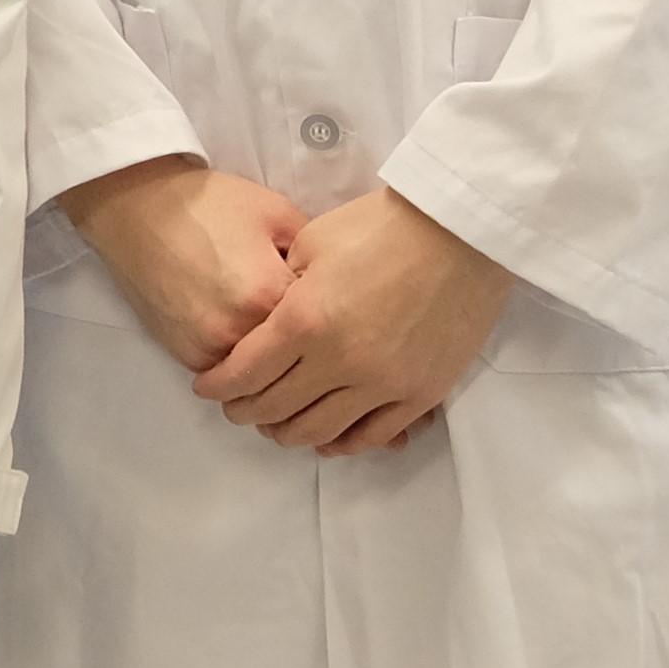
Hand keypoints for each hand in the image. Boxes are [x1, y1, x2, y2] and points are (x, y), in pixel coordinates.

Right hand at [59, 154, 307, 377]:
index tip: (331, 299)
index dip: (331, 310)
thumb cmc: (209, 204)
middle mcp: (239, 331)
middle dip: (304, 341)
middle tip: (308, 320)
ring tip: (274, 327)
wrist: (138, 208)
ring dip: (273, 359)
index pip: (323, 324)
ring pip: (262, 375)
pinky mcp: (185, 355)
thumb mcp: (275, 211)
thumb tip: (334, 283)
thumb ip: (314, 253)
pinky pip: (229, 372)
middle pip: (294, 358)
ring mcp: (209, 348)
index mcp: (269, 294)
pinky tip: (242, 328)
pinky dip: (241, 359)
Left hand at [191, 186, 512, 454]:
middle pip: (275, 408)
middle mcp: (339, 361)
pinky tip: (326, 439)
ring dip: (288, 432)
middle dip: (245, 411)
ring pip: (320, 431)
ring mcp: (382, 383)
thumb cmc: (382, 225)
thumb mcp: (312, 243)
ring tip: (276, 423)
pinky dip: (342, 442)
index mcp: (304, 320)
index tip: (207, 387)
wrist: (460, 230)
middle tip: (236, 406)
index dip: (218, 386)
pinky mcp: (420, 393)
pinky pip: (372, 435)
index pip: (245, 373)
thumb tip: (272, 317)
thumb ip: (284, 288)